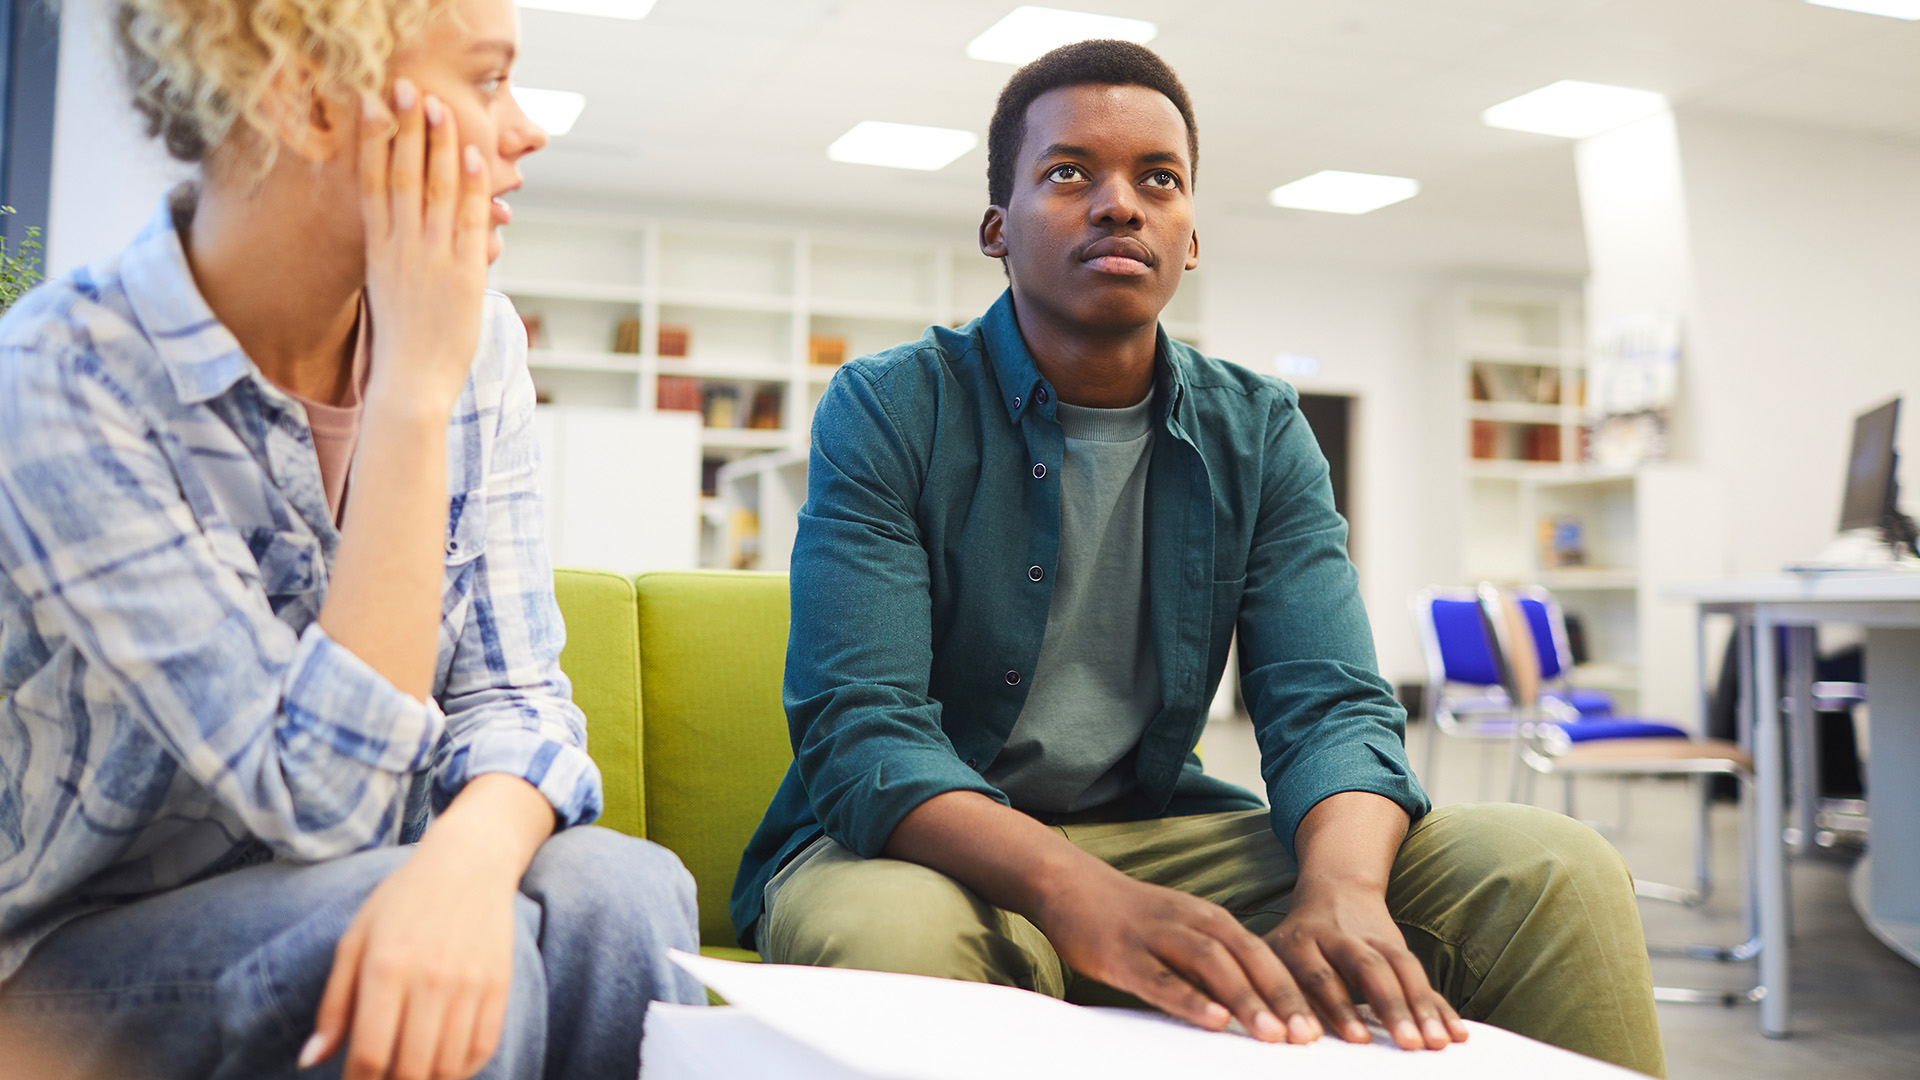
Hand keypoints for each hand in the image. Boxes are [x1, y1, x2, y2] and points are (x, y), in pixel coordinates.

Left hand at [299, 775, 556, 1079]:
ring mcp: (470, 984)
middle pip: (411, 1069)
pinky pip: (482, 1048)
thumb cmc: (402, 901)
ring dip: (426, 1079)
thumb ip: (334, 1004)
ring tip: (410, 1069)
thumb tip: (311, 1060)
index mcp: (385, 967)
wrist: (469, 862)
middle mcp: (430, 979)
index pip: (370, 1054)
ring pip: (448, 1066)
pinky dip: (461, 1067)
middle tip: (383, 1076)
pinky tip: (443, 1061)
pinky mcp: (499, 984)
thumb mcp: (355, 940)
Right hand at [358, 77, 492, 416]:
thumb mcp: (389, 290)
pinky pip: (466, 220)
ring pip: (433, 189)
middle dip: (402, 128)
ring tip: (438, 106)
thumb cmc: (403, 342)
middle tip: (404, 86)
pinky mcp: (462, 275)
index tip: (370, 104)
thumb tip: (406, 232)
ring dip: (438, 144)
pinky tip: (472, 156)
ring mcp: (430, 259)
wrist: (410, 385)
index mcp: (377, 251)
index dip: (372, 140)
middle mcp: (399, 248)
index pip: (371, 183)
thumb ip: (398, 256)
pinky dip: (470, 186)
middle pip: (400, 175)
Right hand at [1032, 868, 1322, 1043]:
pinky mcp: (1123, 955)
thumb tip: (1252, 1007)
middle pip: (1247, 958)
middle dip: (1281, 998)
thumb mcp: (1180, 931)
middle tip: (1309, 1037)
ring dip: (1245, 999)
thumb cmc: (1129, 917)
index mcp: (1210, 920)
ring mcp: (1157, 937)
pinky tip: (1212, 1019)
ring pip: (1210, 966)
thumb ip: (1213, 964)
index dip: (1293, 989)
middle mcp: (1190, 923)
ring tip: (1272, 1034)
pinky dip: (1189, 998)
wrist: (1069, 883)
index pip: (1263, 955)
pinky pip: (1160, 978)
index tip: (1321, 1025)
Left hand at [1262, 886, 1468, 1050]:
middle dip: (1387, 1005)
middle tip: (1405, 1044)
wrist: (1334, 888)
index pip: (1316, 976)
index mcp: (1300, 941)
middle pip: (1366, 968)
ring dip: (1420, 1007)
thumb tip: (1273, 1035)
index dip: (1333, 1008)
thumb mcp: (1273, 956)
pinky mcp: (1398, 947)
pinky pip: (1421, 976)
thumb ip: (1275, 993)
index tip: (1353, 1040)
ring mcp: (1373, 940)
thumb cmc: (1294, 942)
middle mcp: (1338, 937)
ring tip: (1435, 1043)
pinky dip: (1439, 1006)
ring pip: (1400, 969)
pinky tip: (1456, 1034)